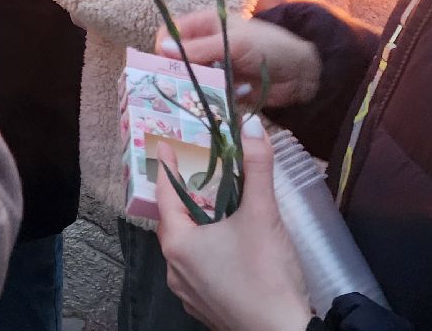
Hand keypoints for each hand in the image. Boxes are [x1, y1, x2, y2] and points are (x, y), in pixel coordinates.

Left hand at [156, 114, 311, 330]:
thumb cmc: (266, 275)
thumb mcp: (262, 214)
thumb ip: (256, 166)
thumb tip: (251, 124)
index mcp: (178, 244)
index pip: (165, 196)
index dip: (167, 169)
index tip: (165, 148)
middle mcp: (175, 270)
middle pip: (175, 223)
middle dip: (183, 198)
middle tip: (194, 176)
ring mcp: (189, 293)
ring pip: (187, 249)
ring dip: (197, 227)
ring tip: (214, 208)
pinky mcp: (207, 309)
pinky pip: (199, 270)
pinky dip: (208, 252)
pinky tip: (229, 247)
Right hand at [157, 11, 318, 109]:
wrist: (301, 74)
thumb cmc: (271, 47)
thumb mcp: (234, 43)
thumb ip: (200, 48)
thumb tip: (163, 48)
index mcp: (204, 25)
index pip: (169, 34)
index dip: (164, 48)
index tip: (165, 66)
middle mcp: (203, 46)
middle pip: (174, 61)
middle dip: (175, 74)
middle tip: (180, 89)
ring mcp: (212, 70)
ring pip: (187, 82)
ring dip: (191, 91)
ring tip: (199, 99)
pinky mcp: (220, 90)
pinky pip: (203, 97)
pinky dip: (206, 102)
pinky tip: (214, 106)